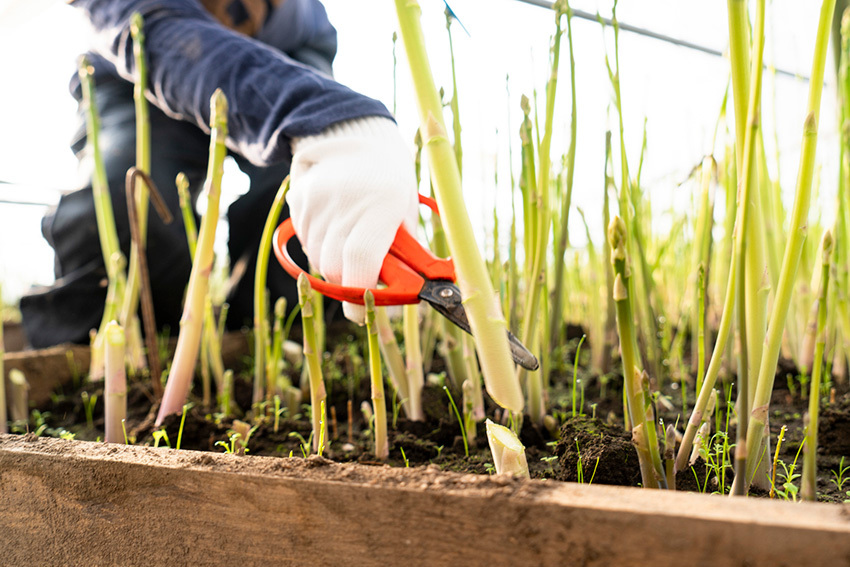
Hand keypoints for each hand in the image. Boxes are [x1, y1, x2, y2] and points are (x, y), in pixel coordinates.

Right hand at [288, 116, 419, 322]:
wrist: (357, 137)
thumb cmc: (392, 183)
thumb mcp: (406, 215)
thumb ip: (402, 257)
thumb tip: (397, 302)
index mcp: (382, 206)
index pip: (361, 259)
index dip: (359, 293)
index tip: (361, 313)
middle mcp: (347, 203)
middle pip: (333, 266)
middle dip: (346, 280)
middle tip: (361, 275)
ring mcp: (319, 200)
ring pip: (316, 257)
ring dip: (332, 261)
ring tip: (349, 239)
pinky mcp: (301, 199)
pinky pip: (305, 239)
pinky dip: (319, 243)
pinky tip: (334, 224)